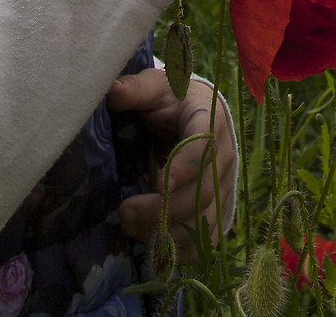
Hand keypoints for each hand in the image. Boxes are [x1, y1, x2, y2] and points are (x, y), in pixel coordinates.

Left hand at [108, 69, 234, 253]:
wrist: (197, 115)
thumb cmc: (172, 100)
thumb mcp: (156, 87)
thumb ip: (136, 90)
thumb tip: (112, 92)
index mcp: (209, 121)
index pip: (204, 147)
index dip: (185, 167)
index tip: (158, 183)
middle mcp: (223, 156)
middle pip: (203, 191)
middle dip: (164, 208)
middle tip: (124, 211)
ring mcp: (223, 186)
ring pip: (204, 219)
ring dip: (166, 231)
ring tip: (129, 227)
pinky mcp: (216, 209)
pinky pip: (205, 239)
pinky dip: (179, 248)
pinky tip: (149, 243)